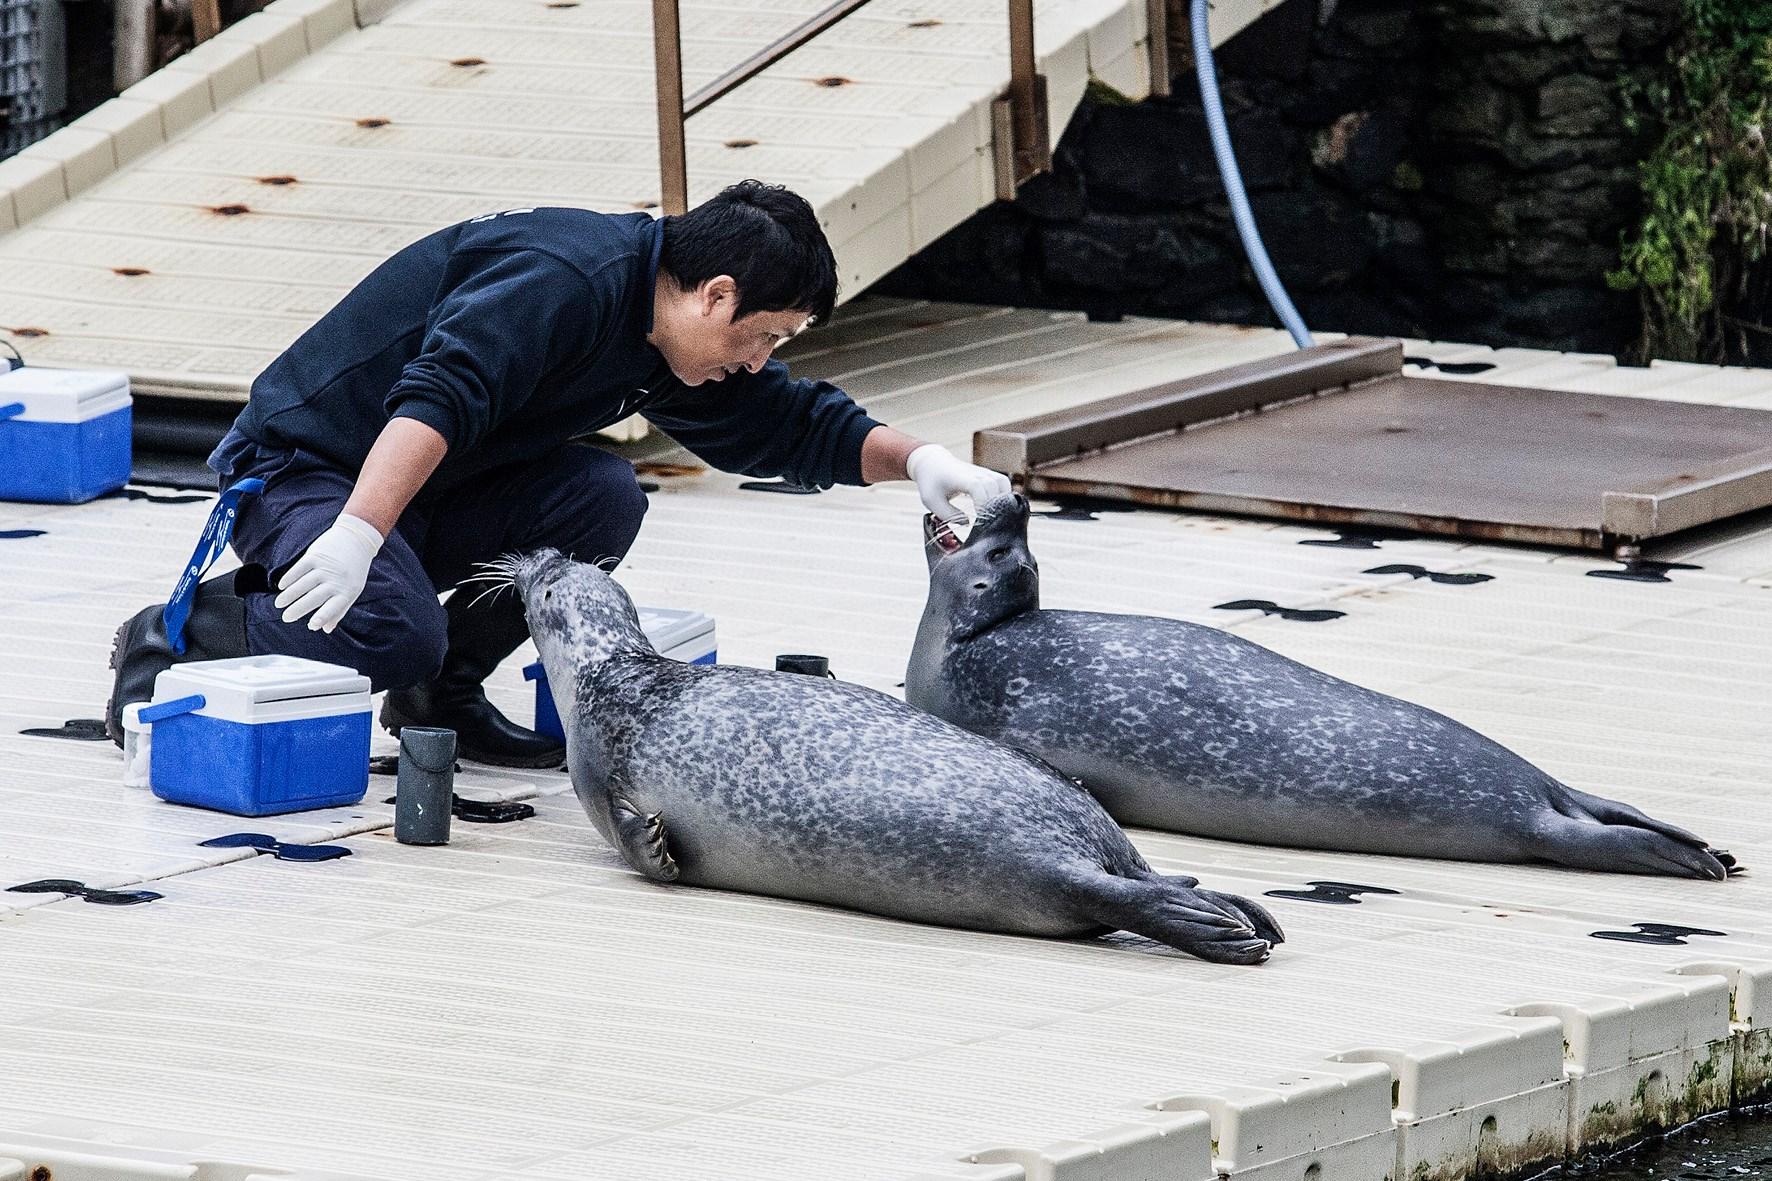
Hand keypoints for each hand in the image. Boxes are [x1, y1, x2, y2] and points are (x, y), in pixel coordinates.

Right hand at [274, 513, 383, 632]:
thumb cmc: (353, 570)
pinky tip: (281, 586)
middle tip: (285, 618)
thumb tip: (325, 629)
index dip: (322, 617)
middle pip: (313, 598)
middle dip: (298, 609)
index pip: (333, 608)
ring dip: (289, 595)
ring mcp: (325, 567)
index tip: (311, 625)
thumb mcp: (353, 590)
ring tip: (279, 604)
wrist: (357, 538)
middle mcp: (336, 580)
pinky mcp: (315, 555)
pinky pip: (299, 569)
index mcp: (347, 591)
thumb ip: (339, 609)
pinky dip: (289, 578)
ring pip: (303, 584)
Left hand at [904, 444, 1012, 523]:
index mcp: (961, 478)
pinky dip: (1004, 495)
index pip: (979, 488)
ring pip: (1003, 484)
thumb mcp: (932, 501)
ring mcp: (984, 472)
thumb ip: (949, 515)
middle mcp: (976, 473)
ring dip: (1001, 501)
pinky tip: (996, 508)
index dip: (982, 505)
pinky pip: (1003, 483)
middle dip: (993, 507)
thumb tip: (968, 523)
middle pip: (995, 487)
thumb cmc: (931, 482)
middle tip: (987, 524)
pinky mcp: (988, 475)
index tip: (979, 521)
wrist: (932, 463)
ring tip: (993, 516)